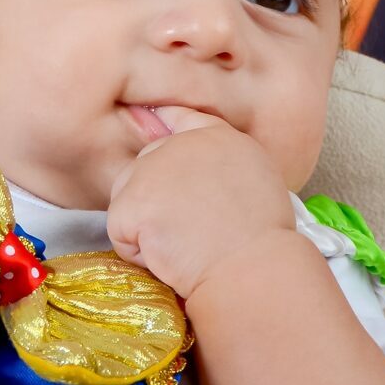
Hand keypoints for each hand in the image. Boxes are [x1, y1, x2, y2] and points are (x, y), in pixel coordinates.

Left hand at [105, 107, 296, 300]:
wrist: (251, 266)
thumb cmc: (263, 239)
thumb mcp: (257, 180)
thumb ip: (224, 165)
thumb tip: (199, 174)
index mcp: (218, 137)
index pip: (179, 118)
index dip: (163, 125)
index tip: (153, 127)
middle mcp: (181, 145)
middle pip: (145, 165)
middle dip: (154, 198)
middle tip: (189, 230)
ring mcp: (153, 171)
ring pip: (127, 199)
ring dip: (146, 227)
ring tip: (183, 245)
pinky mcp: (132, 202)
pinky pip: (120, 232)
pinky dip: (139, 253)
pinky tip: (169, 258)